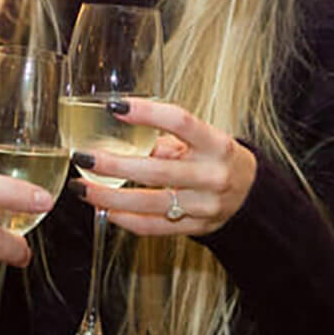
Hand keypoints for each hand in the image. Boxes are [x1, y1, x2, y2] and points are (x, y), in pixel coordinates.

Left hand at [72, 98, 256, 236]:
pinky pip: (154, 227)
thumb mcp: (202, 141)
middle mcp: (213, 175)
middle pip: (157, 170)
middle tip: (83, 156)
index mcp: (216, 144)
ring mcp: (205, 206)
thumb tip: (119, 135)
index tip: (115, 107)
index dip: (147, 113)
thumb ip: (165, 139)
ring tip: (83, 188)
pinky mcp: (196, 228)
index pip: (180, 122)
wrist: (250, 195)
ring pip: (150, 203)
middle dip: (114, 164)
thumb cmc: (217, 159)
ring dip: (110, 197)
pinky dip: (126, 220)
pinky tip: (106, 210)